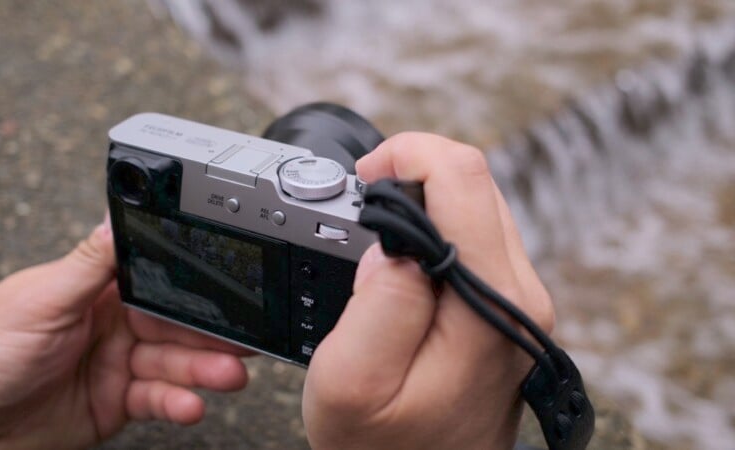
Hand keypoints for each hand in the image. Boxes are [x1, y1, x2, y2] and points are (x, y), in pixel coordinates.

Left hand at [0, 216, 249, 448]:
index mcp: (99, 289)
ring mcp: (120, 364)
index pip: (160, 280)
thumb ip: (90, 264)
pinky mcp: (120, 401)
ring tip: (228, 375)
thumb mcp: (42, 299)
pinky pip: (159, 400)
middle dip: (213, 333)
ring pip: (176, 363)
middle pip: (178, 324)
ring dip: (205, 370)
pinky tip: (191, 405)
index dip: (196, 285)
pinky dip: (178, 403)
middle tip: (244, 339)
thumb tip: (118, 217)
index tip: (232, 289)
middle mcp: (116, 323)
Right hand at [303, 133, 554, 449]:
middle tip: (365, 206)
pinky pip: (474, 238)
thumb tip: (395, 241)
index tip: (365, 179)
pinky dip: (434, 229)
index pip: (464, 179)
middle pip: (476, 183)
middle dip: (414, 175)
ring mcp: (519, 300)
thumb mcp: (352, 381)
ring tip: (378, 234)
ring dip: (423, 202)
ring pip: (477, 206)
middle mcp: (520, 294)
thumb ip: (378, 302)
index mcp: (489, 304)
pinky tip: (403, 258)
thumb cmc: (382, 446)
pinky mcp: (507, 306)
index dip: (408, 156)